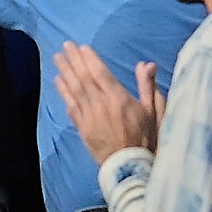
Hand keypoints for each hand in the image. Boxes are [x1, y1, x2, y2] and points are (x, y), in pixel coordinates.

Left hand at [54, 42, 163, 163]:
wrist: (129, 166)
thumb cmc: (146, 137)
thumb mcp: (154, 110)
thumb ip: (148, 86)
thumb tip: (146, 64)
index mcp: (119, 98)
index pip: (100, 73)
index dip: (90, 59)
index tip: (82, 47)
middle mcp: (101, 105)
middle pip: (84, 78)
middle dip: (74, 60)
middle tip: (66, 45)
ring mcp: (89, 117)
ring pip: (75, 90)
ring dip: (65, 72)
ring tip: (58, 57)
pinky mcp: (82, 128)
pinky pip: (71, 107)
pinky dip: (64, 92)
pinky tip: (58, 81)